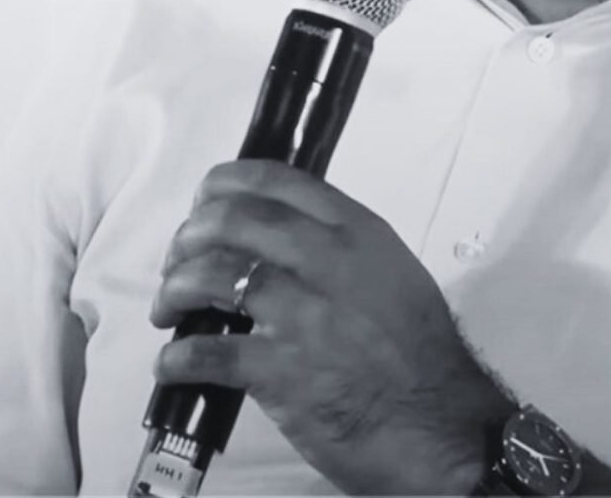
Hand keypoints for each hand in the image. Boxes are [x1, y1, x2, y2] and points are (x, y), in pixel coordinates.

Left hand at [151, 159, 515, 495]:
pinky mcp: (283, 371)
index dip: (223, 184)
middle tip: (177, 260)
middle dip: (188, 236)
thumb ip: (340, 249)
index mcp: (357, 233)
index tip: (203, 202)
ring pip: (211, 276)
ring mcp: (305, 316)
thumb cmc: (420, 358)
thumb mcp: (393, 275)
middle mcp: (330, 263)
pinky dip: (179, 356)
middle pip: (232, 221)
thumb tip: (278, 239)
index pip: (274, 181)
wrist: (441, 430)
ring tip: (168, 309)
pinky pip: (209, 352)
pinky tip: (172, 363)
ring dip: (174, 289)